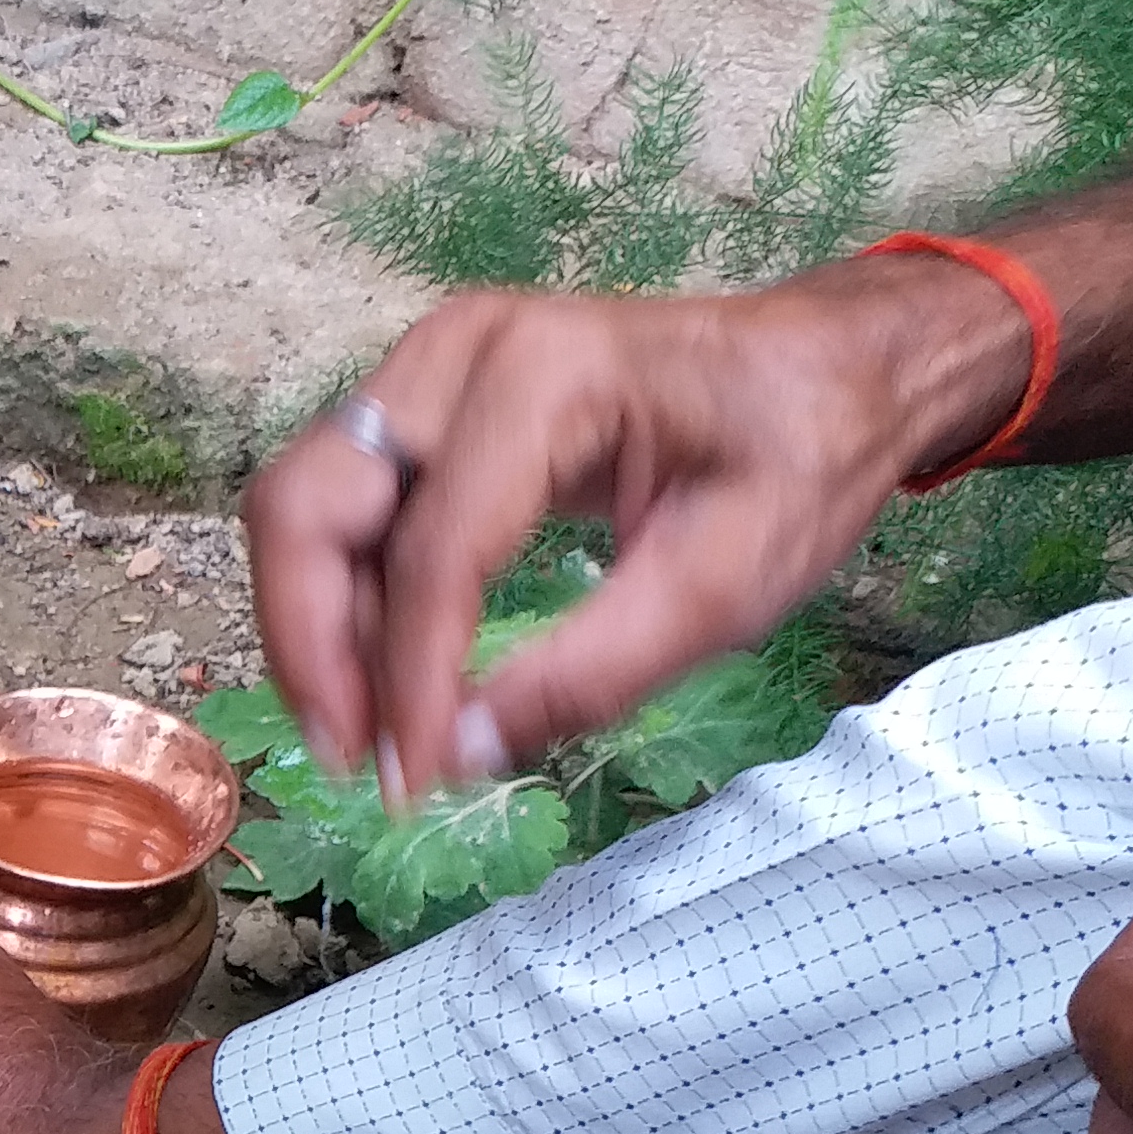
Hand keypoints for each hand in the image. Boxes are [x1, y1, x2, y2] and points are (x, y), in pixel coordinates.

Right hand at [242, 251, 1034, 803]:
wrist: (830, 369)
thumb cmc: (799, 455)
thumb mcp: (729, 581)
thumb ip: (593, 669)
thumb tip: (457, 753)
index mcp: (546, 372)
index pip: (432, 548)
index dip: (408, 680)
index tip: (413, 781)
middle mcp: (459, 351)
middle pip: (310, 505)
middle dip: (311, 646)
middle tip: (352, 758)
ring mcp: (428, 370)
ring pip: (302, 508)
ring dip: (312, 628)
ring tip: (364, 731)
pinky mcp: (421, 405)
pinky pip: (338, 506)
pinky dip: (342, 599)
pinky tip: (383, 676)